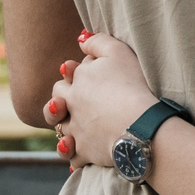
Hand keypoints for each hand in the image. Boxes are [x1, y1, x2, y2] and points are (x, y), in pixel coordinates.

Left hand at [46, 32, 157, 172]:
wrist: (137, 124)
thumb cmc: (131, 85)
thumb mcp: (118, 52)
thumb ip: (98, 41)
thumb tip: (81, 38)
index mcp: (78, 81)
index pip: (68, 74)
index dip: (74, 72)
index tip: (85, 72)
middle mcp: (71, 106)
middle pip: (57, 100)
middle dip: (61, 99)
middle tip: (72, 100)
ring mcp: (75, 130)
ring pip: (60, 130)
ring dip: (63, 128)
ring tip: (71, 127)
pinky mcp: (83, 152)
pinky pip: (73, 157)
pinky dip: (74, 155)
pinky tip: (80, 152)